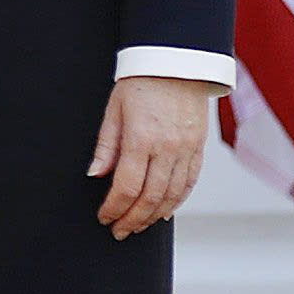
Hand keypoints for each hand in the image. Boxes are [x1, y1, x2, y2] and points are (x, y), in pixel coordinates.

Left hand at [90, 75, 212, 236]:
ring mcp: (186, 149)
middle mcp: (167, 147)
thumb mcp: (114, 109)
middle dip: (132, 219)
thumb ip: (106, 145)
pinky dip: (176, 202)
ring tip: (138, 225)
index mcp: (141, 138)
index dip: (114, 207)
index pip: (126, 186)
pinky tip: (164, 212)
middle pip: (150, 197)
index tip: (105, 217)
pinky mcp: (199, 148)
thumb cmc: (142, 81)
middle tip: (120, 230)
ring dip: (153, 216)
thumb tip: (95, 175)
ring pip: (172, 195)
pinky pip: (189, 183)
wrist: (178, 63)